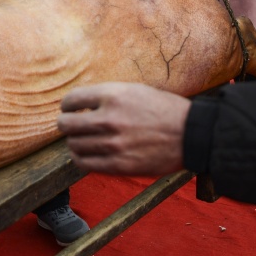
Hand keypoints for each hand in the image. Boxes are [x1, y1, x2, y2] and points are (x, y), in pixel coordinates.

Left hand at [56, 82, 190, 175]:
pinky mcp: (118, 165)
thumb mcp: (134, 90)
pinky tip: (87, 154)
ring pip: (74, 145)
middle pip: (66, 124)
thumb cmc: (164, 109)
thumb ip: (107, 96)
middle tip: (71, 125)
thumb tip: (81, 105)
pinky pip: (84, 163)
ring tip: (83, 140)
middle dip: (66, 124)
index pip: (71, 100)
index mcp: (113, 95)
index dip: (67, 105)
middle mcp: (109, 118)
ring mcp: (112, 144)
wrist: (190, 134)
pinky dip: (80, 158)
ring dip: (74, 142)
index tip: (70, 109)